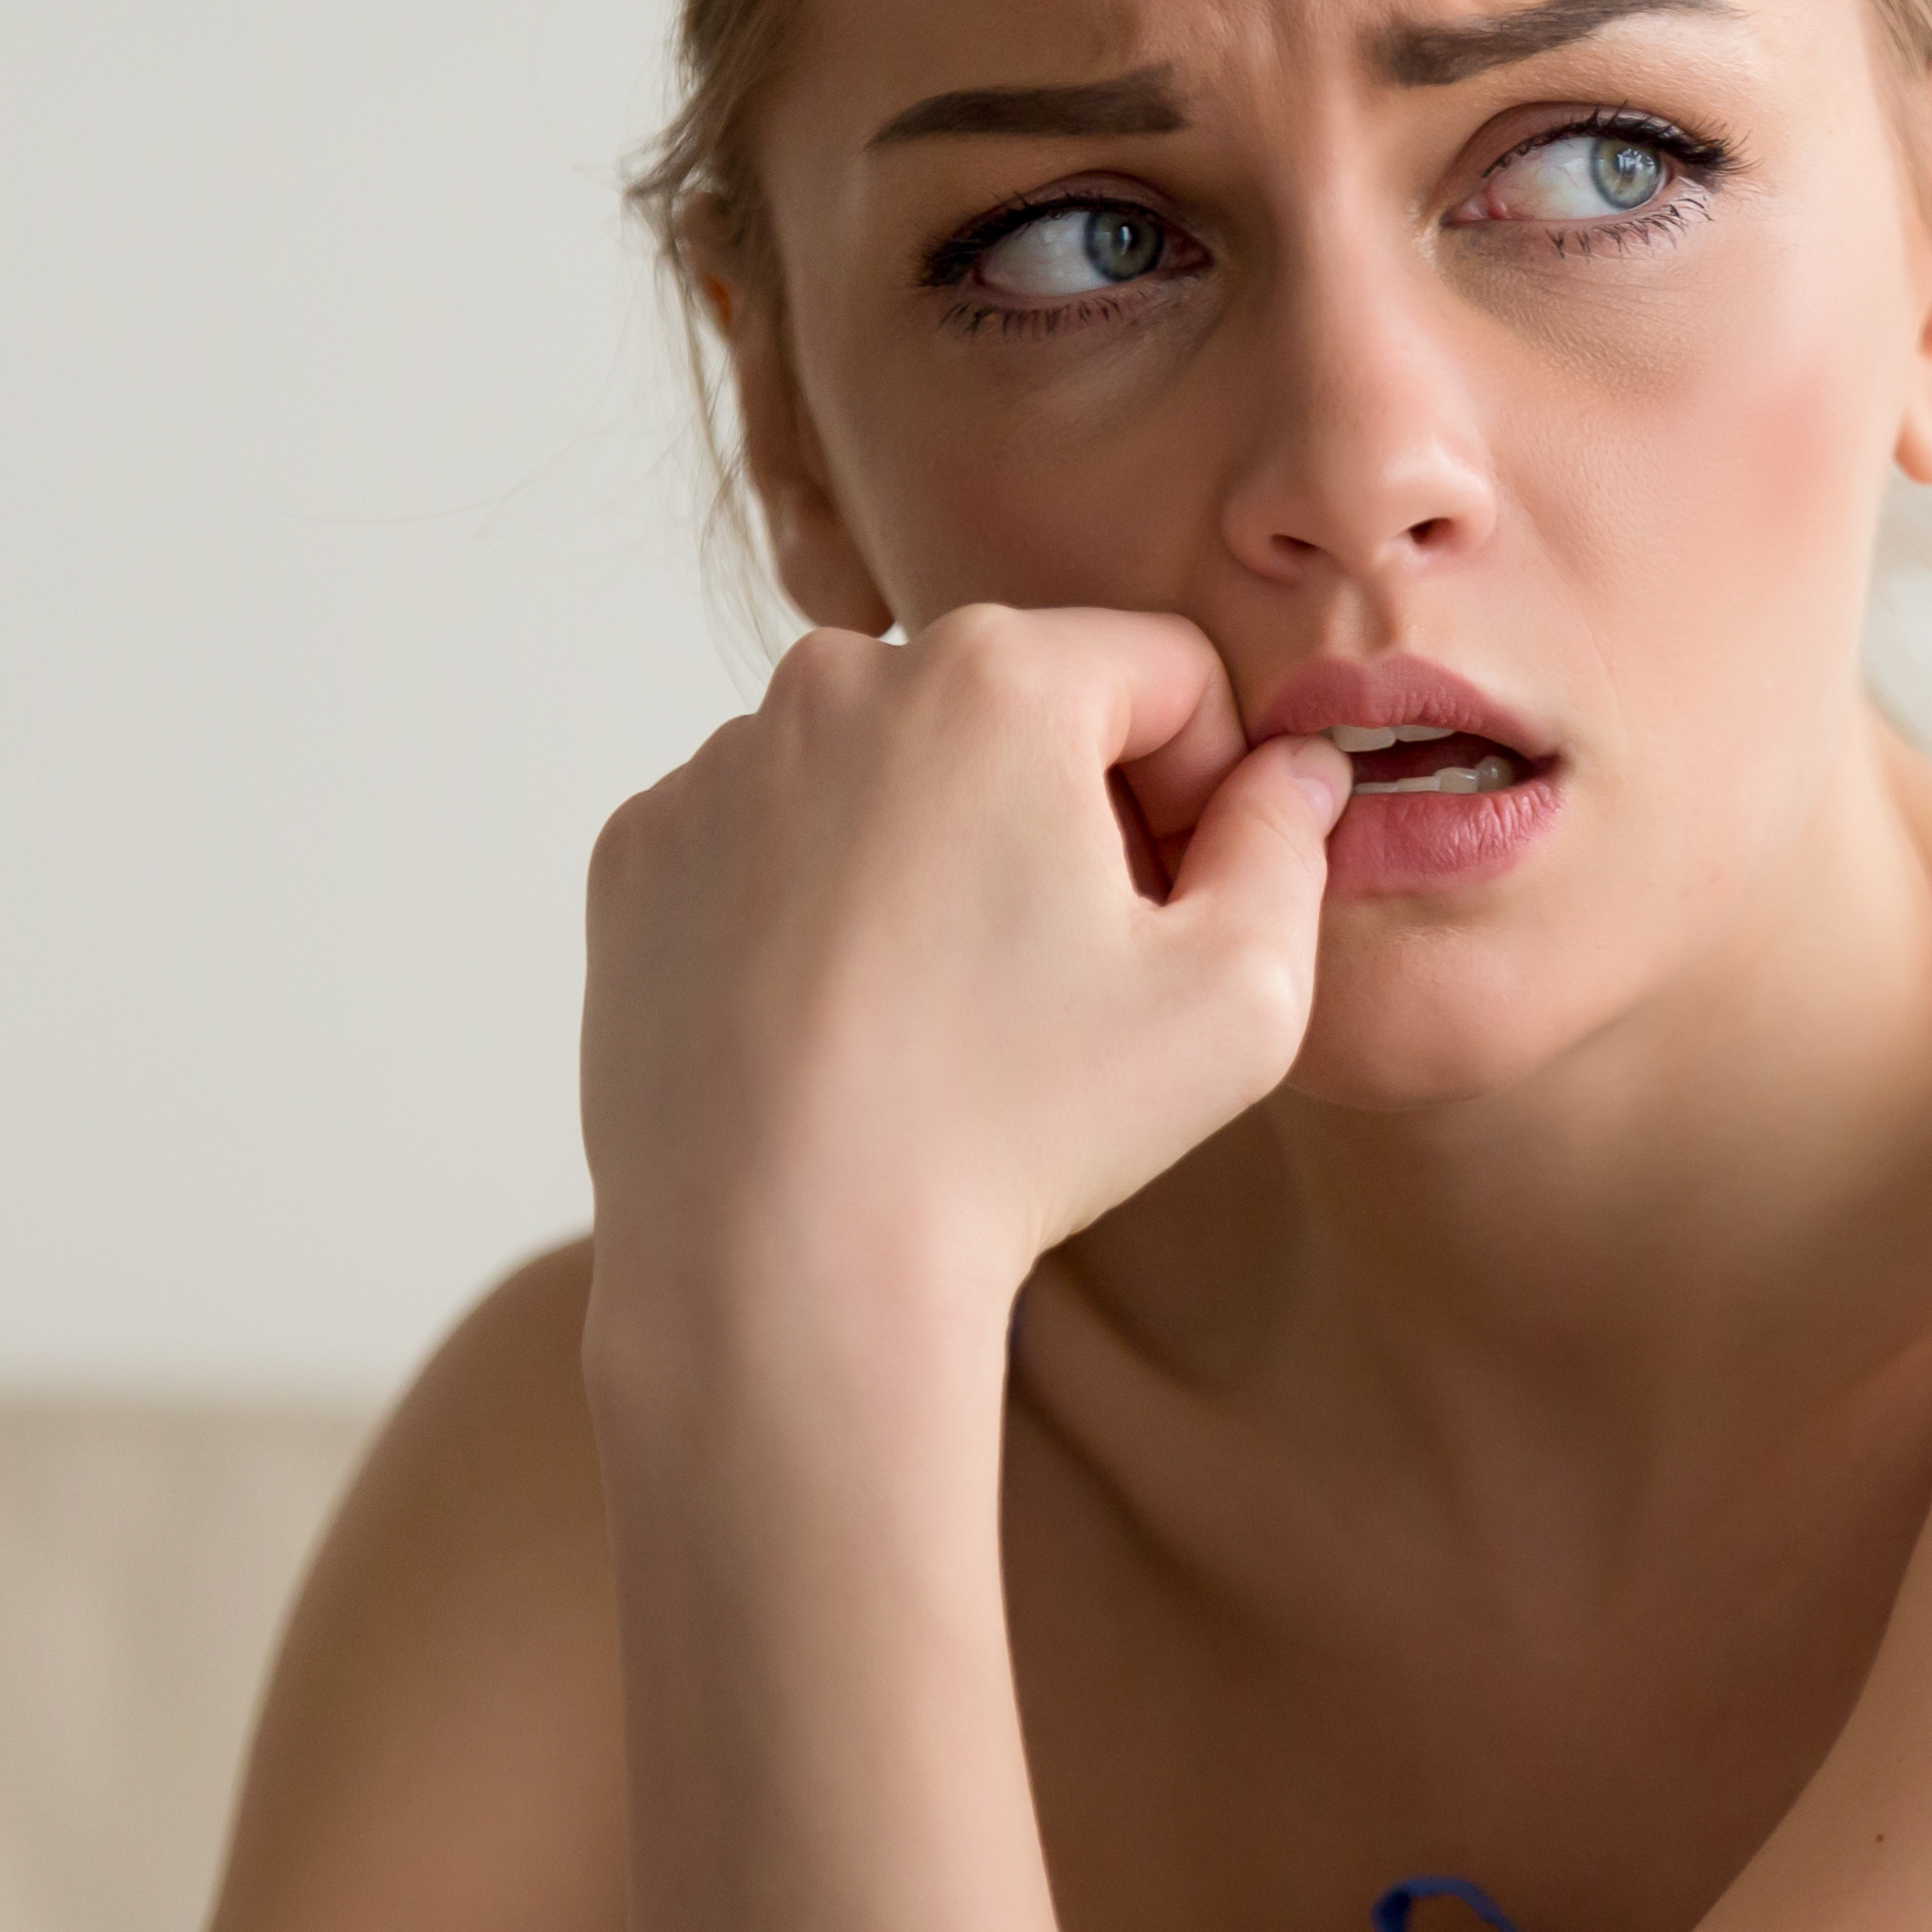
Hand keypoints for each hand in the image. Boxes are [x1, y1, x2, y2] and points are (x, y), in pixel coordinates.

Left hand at [577, 605, 1352, 1363]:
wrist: (780, 1261)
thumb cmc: (1023, 1125)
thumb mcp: (1241, 992)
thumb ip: (1288, 843)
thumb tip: (1290, 771)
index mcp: (997, 674)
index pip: (1165, 670)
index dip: (1206, 784)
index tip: (1180, 904)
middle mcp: (837, 678)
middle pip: (1018, 702)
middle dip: (1068, 804)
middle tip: (1073, 964)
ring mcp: (717, 764)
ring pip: (889, 763)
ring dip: (941, 844)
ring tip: (951, 1004)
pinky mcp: (640, 851)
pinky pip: (773, 831)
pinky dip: (822, 897)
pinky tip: (847, 1018)